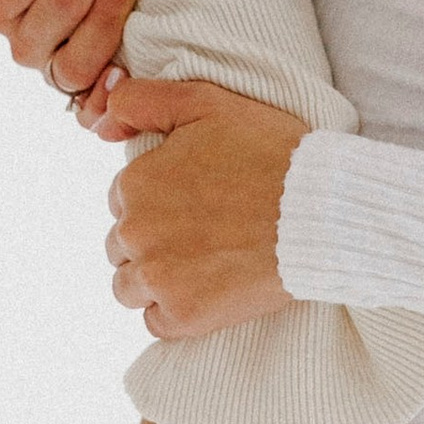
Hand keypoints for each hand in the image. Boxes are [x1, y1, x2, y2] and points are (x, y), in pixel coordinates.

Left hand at [99, 77, 303, 338]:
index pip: (122, 200)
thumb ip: (142, 101)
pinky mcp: (185, 315)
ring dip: (155, 279)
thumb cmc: (270, 152)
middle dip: (152, 239)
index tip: (193, 200)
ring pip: (130, 287)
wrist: (323, 211)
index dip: (156, 200)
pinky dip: (176, 311)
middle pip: (122, 245)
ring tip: (202, 264)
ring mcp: (158, 277)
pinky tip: (208, 290)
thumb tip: (101, 122)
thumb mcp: (206, 102)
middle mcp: (135, 232)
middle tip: (203, 232)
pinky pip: (156, 322)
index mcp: (136, 182)